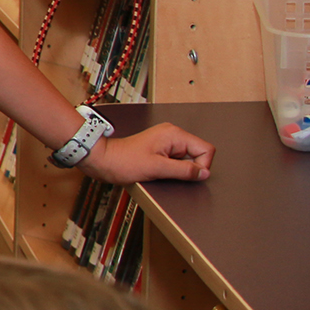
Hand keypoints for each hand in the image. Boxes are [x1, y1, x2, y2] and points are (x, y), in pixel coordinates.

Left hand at [80, 122, 213, 183]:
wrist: (104, 160)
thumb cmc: (123, 161)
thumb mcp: (157, 168)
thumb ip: (184, 170)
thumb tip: (204, 173)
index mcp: (174, 134)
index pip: (206, 149)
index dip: (202, 165)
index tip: (188, 175)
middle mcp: (172, 135)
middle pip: (198, 154)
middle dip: (189, 168)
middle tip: (169, 172)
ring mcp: (166, 143)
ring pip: (187, 160)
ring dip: (179, 170)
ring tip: (160, 172)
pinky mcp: (160, 151)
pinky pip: (176, 162)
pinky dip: (172, 170)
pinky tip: (158, 172)